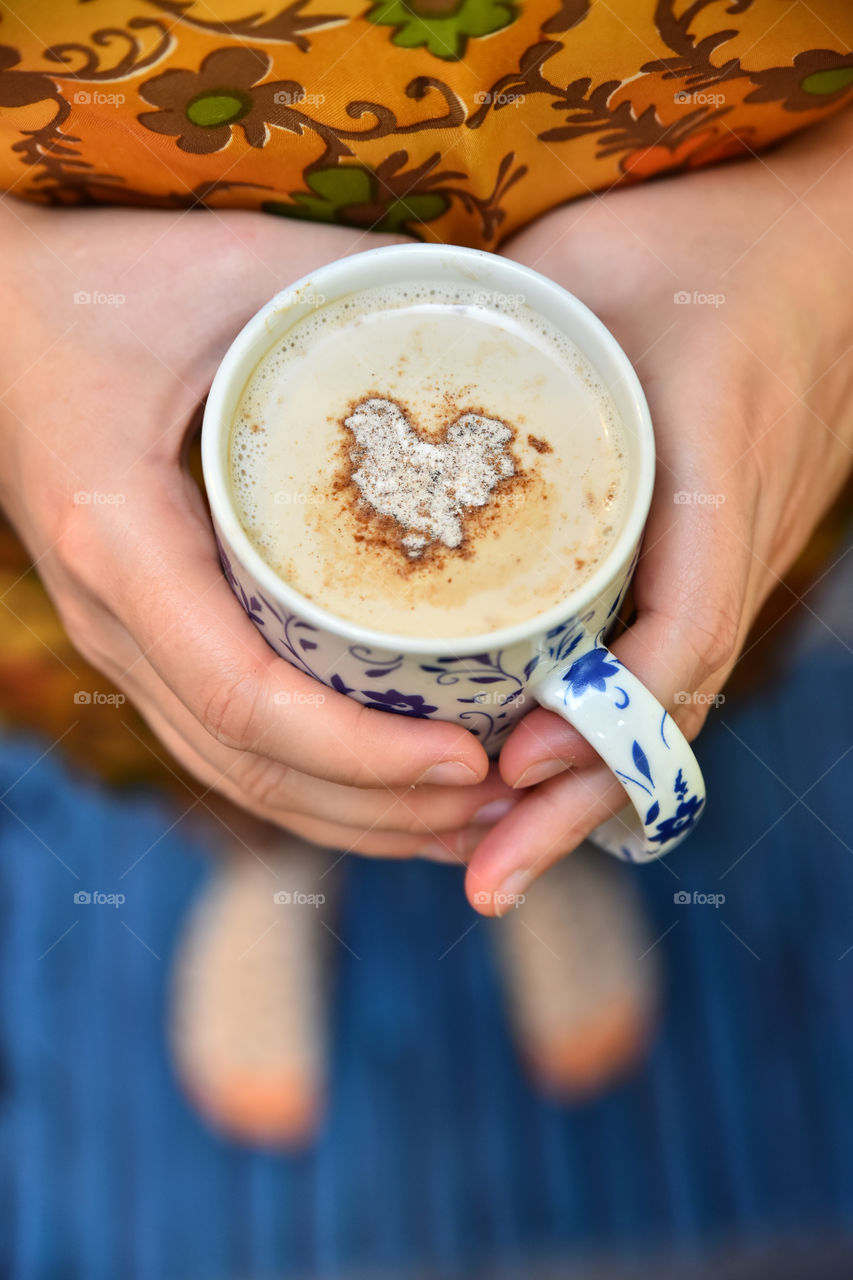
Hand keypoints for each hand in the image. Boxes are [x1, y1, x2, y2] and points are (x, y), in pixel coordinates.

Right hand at [0, 201, 514, 856]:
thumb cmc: (103, 283)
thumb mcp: (234, 267)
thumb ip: (359, 285)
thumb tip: (506, 305)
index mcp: (122, 540)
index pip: (243, 697)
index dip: (358, 750)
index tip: (465, 757)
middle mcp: (111, 616)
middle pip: (249, 767)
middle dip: (379, 808)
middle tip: (503, 806)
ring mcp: (121, 638)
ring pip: (235, 775)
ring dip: (355, 814)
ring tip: (470, 820)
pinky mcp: (145, 636)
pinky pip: (226, 741)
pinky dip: (315, 779)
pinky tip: (392, 784)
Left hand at [461, 108, 852, 912]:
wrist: (830, 246)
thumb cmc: (707, 236)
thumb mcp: (586, 266)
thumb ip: (492, 336)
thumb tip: (369, 414)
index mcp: (714, 468)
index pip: (683, 631)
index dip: (603, 719)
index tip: (514, 768)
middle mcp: (738, 537)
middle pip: (672, 707)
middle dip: (579, 803)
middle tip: (483, 879)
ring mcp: (740, 556)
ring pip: (673, 703)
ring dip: (590, 787)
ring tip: (497, 853)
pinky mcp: (721, 558)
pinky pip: (672, 667)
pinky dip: (609, 733)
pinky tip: (546, 772)